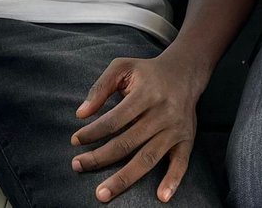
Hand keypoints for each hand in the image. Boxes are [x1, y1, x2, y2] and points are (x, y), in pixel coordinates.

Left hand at [71, 53, 202, 202]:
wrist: (185, 72)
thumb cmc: (148, 72)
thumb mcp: (122, 67)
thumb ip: (100, 87)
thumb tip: (81, 113)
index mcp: (146, 94)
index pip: (114, 120)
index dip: (93, 132)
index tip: (75, 141)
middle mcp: (162, 113)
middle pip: (127, 143)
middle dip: (99, 158)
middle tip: (77, 166)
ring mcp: (175, 129)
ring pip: (148, 158)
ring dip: (124, 178)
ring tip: (102, 193)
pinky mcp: (187, 140)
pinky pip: (181, 163)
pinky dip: (173, 181)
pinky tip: (161, 197)